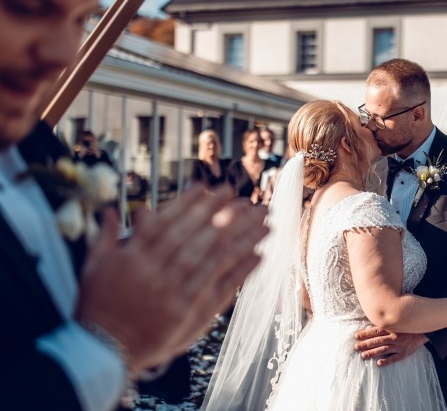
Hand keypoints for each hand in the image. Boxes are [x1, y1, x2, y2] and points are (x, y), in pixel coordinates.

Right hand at [76, 184, 267, 374]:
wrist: (102, 348)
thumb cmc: (97, 305)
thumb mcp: (94, 267)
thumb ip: (105, 236)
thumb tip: (110, 209)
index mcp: (134, 256)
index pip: (168, 222)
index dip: (190, 203)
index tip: (210, 188)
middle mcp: (155, 270)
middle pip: (195, 236)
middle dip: (221, 214)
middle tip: (243, 197)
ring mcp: (173, 291)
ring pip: (212, 257)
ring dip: (241, 237)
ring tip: (261, 220)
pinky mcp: (187, 312)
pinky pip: (219, 287)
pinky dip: (240, 271)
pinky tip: (259, 254)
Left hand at [354, 327, 427, 366]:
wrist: (422, 333)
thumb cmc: (406, 328)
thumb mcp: (396, 324)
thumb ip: (385, 326)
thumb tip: (370, 327)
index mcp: (392, 329)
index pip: (376, 331)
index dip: (366, 333)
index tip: (356, 336)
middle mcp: (394, 337)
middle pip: (378, 341)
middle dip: (366, 344)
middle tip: (356, 347)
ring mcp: (399, 346)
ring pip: (383, 350)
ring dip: (372, 353)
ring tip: (363, 356)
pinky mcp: (403, 354)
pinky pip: (394, 358)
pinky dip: (386, 361)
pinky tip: (378, 363)